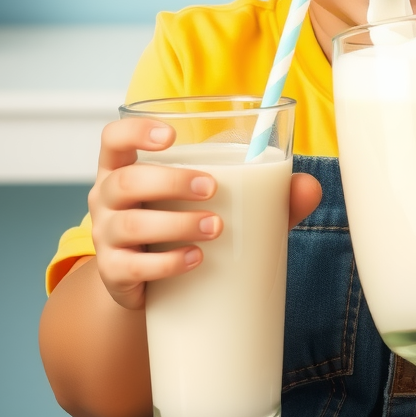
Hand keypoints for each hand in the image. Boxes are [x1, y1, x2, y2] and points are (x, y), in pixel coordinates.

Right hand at [88, 118, 320, 310]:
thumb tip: (310, 186)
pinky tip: (196, 259)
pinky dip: (167, 263)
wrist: (156, 284)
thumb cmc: (187, 224)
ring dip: (177, 224)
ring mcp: (106, 238)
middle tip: (212, 188)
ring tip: (216, 227)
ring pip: (130, 225)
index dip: (137, 132)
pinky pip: (132, 267)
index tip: (173, 136)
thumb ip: (266, 191)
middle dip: (171, 181)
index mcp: (126, 167)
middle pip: (126, 181)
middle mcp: (108, 199)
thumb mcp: (219, 201)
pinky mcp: (114, 275)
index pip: (114, 138)